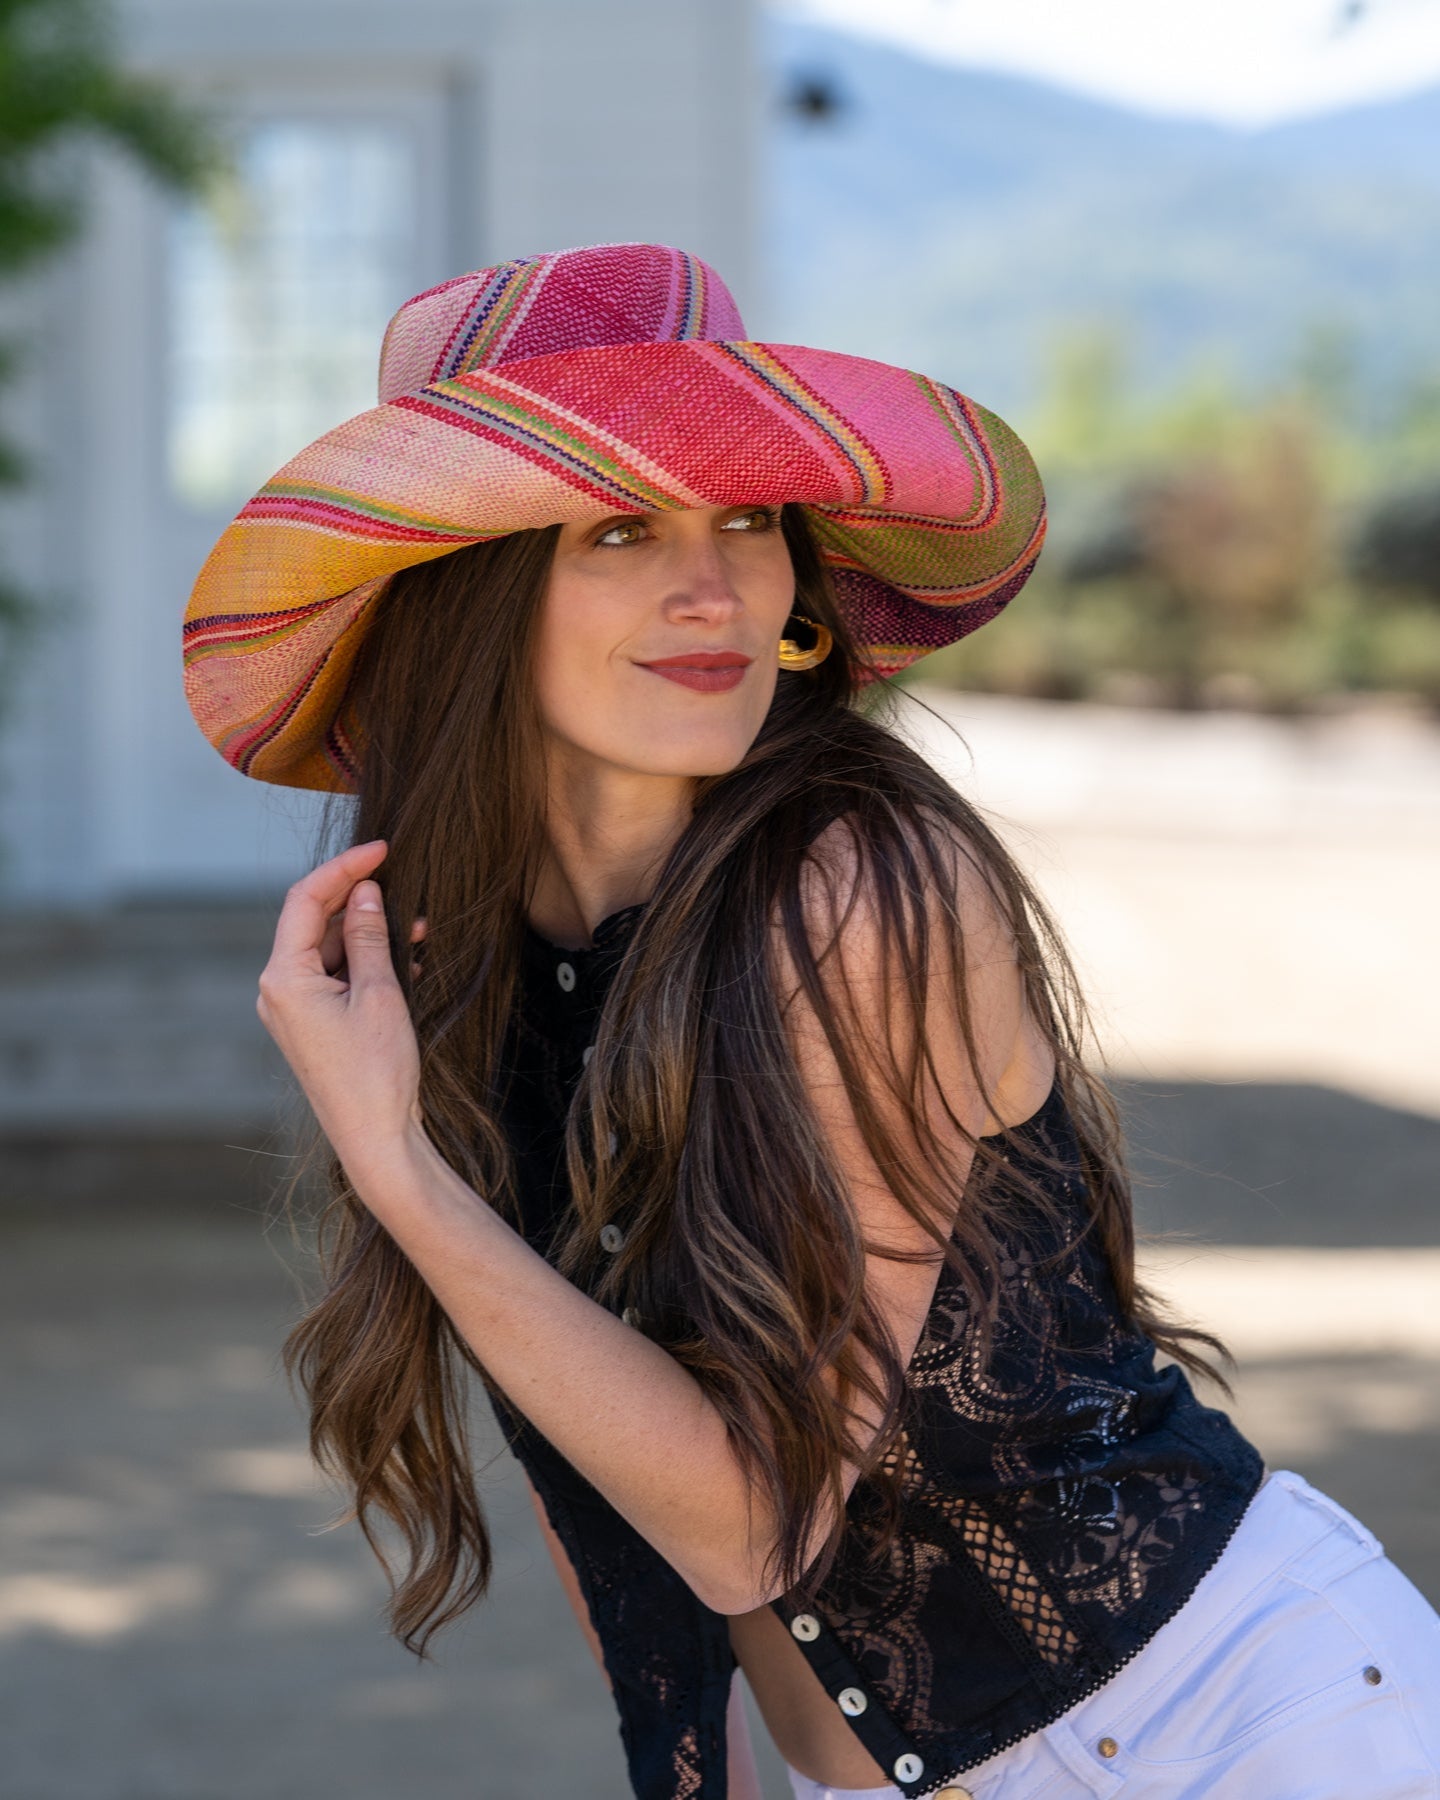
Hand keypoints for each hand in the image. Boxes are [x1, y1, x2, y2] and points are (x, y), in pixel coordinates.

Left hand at [257, 840, 423, 1173]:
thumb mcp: (379, 993)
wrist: (375, 1139)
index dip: (344, 868)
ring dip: (369, 934)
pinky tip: (405, 961)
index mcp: (283, 978)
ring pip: (329, 949)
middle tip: (406, 886)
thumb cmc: (377, 1071)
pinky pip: (335, 976)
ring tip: (418, 930)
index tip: (382, 849)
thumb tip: (364, 892)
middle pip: (314, 922)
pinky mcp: (312, 1025)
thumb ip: (368, 936)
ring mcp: (293, 1009)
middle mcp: (278, 990)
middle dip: (359, 901)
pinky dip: (365, 962)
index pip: (306, 899)